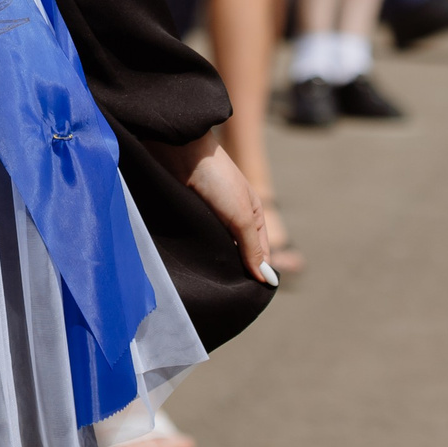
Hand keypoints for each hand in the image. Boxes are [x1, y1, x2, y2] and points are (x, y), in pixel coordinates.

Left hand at [145, 136, 272, 285]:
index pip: (260, 255)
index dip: (257, 273)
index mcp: (253, 216)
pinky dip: (199, 252)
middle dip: (234, 271)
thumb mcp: (242, 215)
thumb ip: (252, 247)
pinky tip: (194, 265)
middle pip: (238, 255)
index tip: (248, 295)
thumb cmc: (217, 179)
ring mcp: (211, 219)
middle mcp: (233, 219)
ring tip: (210, 281)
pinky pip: (198, 242)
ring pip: (217, 251)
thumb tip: (267, 279)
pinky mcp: (191, 218)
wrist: (180, 151)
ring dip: (214, 262)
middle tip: (227, 291)